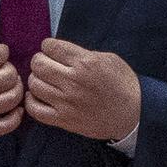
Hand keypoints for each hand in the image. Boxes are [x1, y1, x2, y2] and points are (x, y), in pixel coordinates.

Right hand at [0, 44, 23, 141]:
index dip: (2, 51)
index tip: (1, 52)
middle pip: (10, 77)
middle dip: (10, 69)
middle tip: (4, 69)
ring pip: (12, 99)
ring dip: (16, 89)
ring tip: (9, 86)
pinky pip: (6, 126)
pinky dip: (16, 116)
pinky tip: (15, 109)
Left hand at [24, 38, 139, 140]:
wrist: (134, 115)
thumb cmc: (123, 84)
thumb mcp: (108, 58)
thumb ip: (83, 53)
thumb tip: (61, 52)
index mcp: (85, 63)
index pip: (50, 46)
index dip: (49, 46)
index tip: (53, 51)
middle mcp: (73, 81)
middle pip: (38, 64)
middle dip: (40, 60)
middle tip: (47, 64)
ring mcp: (67, 102)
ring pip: (34, 84)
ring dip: (36, 79)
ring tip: (45, 80)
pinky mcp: (64, 120)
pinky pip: (35, 110)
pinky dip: (31, 101)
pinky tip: (37, 95)